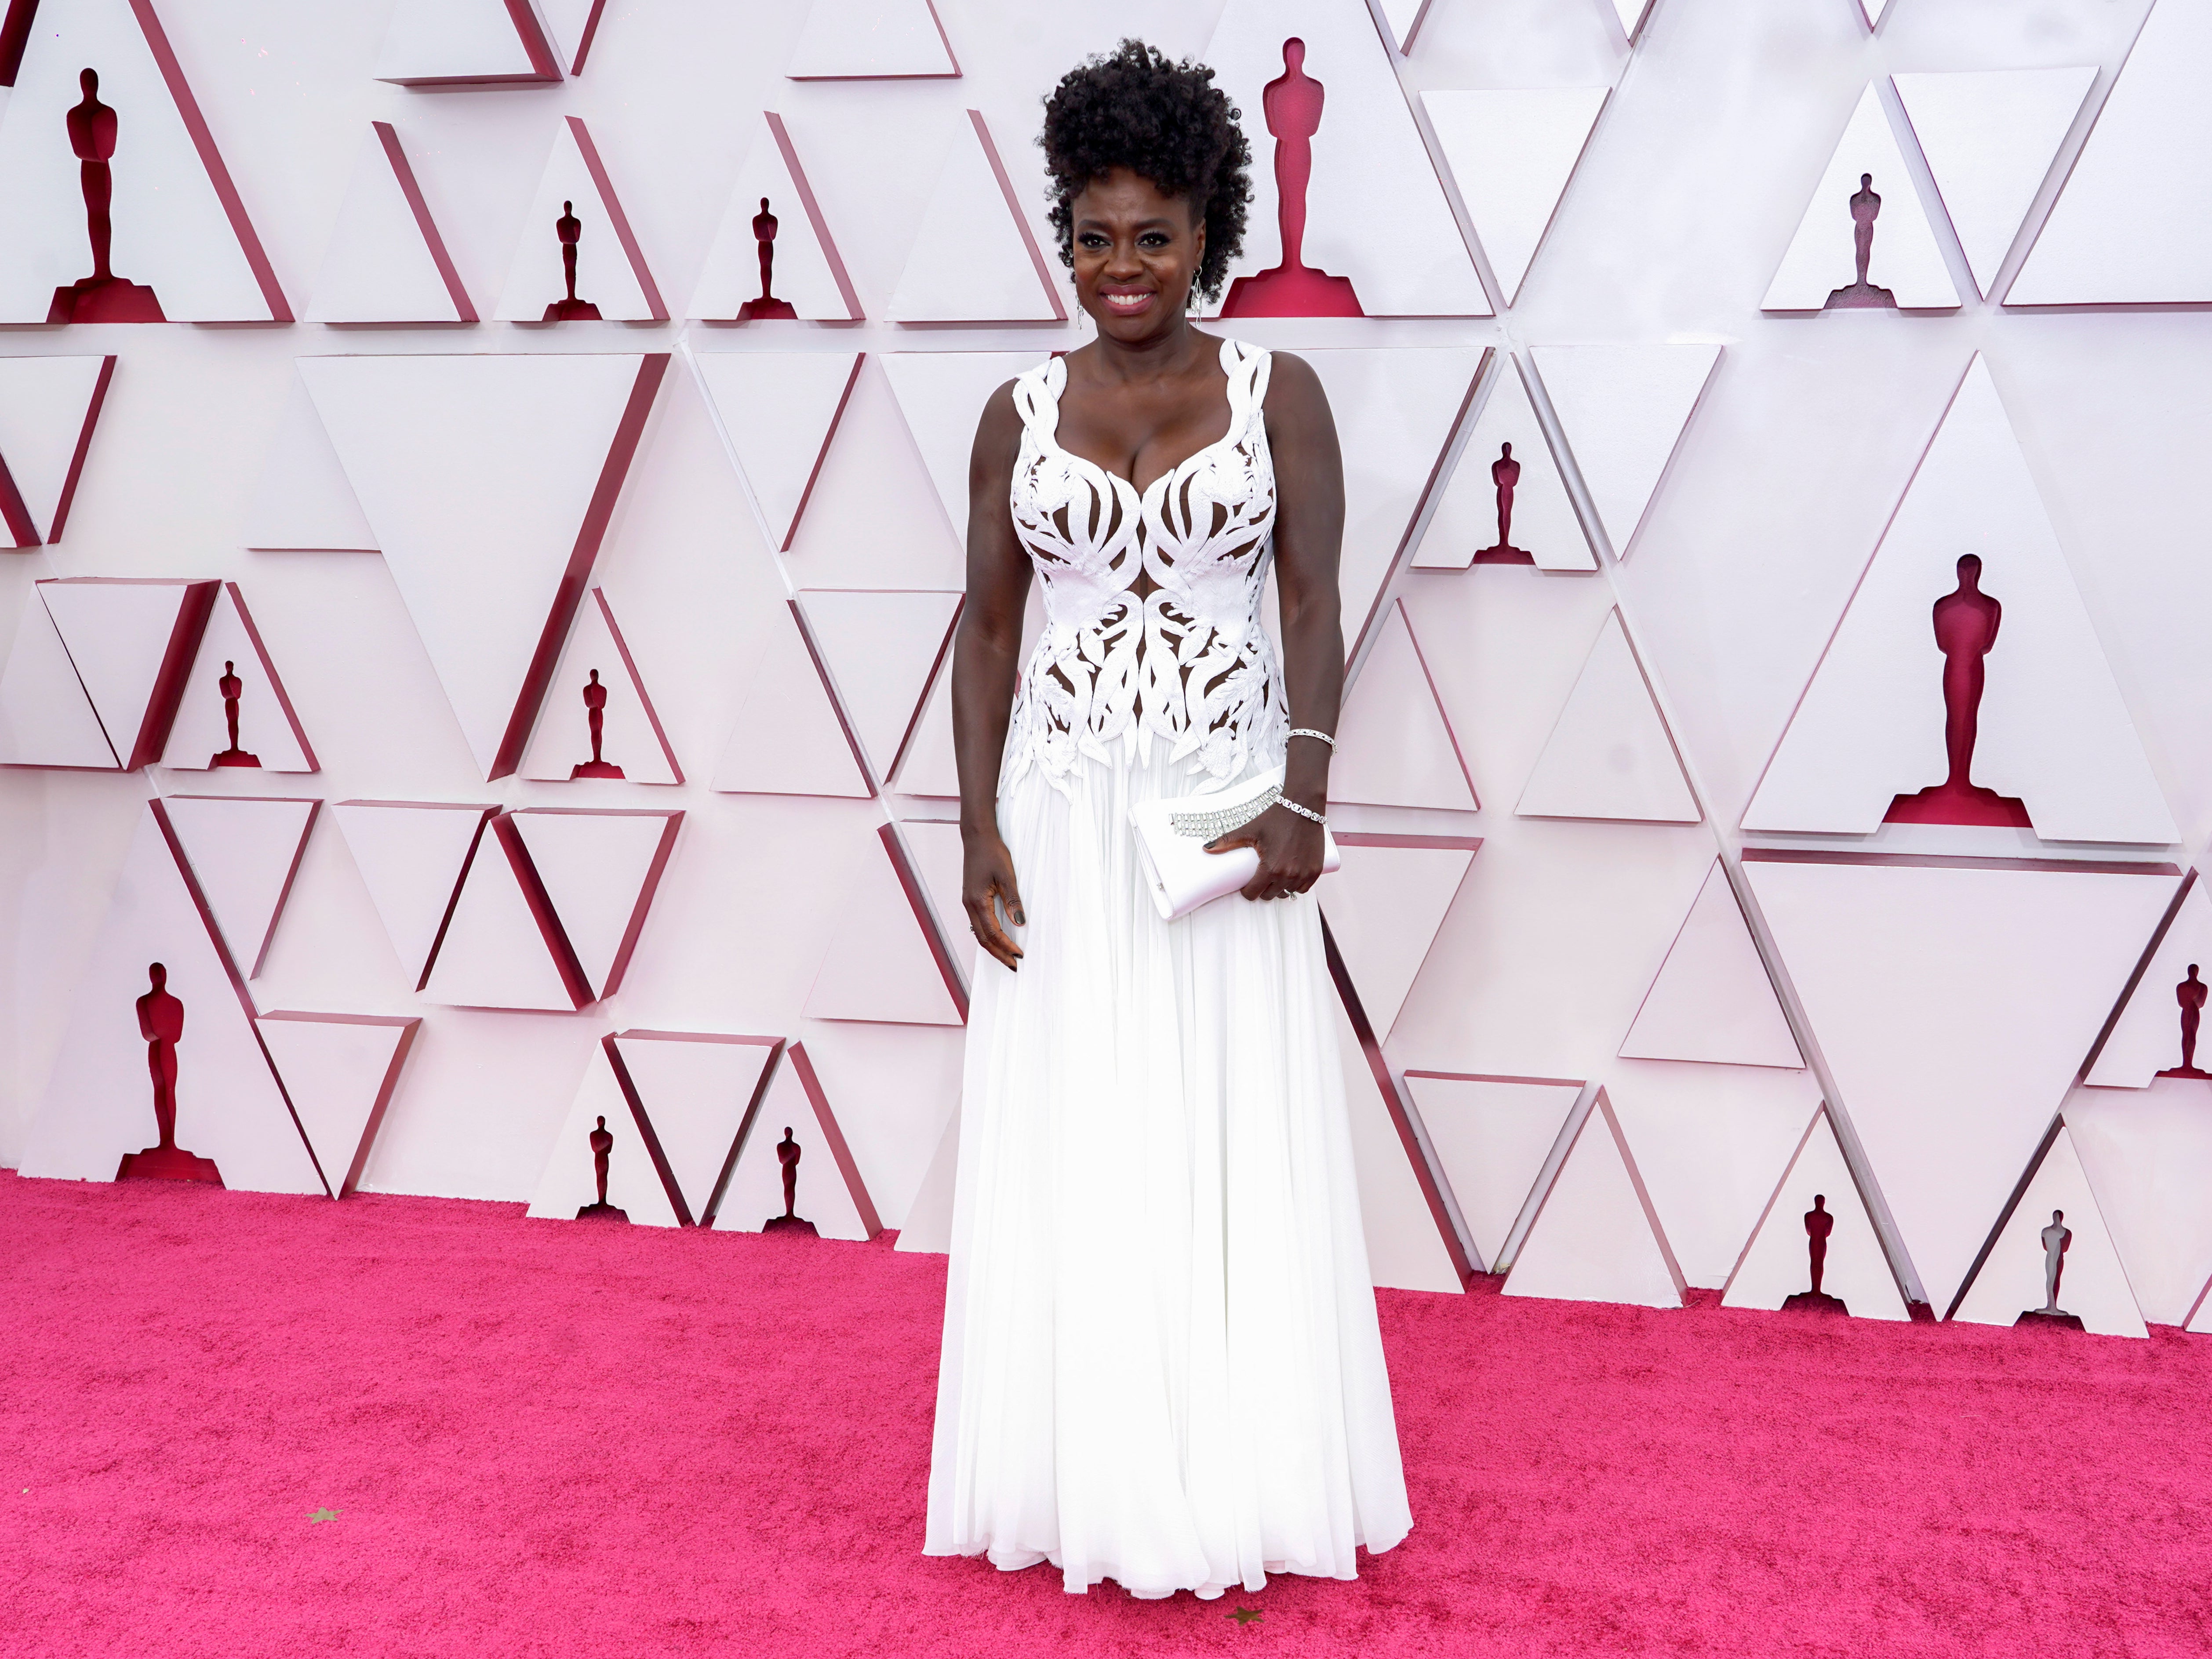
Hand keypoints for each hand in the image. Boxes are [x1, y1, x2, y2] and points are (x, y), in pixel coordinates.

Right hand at [961, 827, 1025, 969]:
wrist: (977, 837)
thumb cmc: (991, 852)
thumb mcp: (1007, 876)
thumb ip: (1013, 900)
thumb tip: (1020, 923)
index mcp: (977, 901)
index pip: (993, 933)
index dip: (1006, 946)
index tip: (1019, 955)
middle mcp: (969, 905)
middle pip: (982, 938)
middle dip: (998, 953)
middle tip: (1013, 965)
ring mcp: (968, 902)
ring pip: (978, 932)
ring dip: (992, 946)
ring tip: (1006, 956)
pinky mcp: (970, 898)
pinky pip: (977, 923)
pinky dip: (987, 935)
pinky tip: (997, 938)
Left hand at [1205, 803, 1325, 900]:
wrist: (1303, 806)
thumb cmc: (1275, 817)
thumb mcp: (1251, 829)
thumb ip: (1228, 841)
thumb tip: (1206, 848)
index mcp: (1270, 868)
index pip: (1253, 894)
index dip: (1247, 890)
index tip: (1247, 883)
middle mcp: (1288, 875)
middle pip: (1269, 896)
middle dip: (1263, 889)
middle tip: (1260, 877)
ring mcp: (1304, 874)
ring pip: (1287, 893)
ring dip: (1279, 888)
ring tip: (1275, 875)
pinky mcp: (1316, 871)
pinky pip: (1303, 888)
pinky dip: (1296, 885)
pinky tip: (1290, 875)